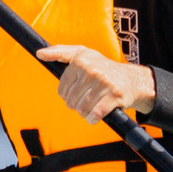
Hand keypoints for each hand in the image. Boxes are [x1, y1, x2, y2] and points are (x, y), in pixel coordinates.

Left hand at [37, 45, 156, 120]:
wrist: (132, 79)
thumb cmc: (102, 67)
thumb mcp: (82, 54)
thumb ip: (60, 52)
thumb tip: (40, 54)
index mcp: (81, 60)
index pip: (62, 89)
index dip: (67, 95)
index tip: (77, 92)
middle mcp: (92, 70)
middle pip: (71, 101)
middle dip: (77, 105)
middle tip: (87, 100)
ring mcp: (104, 83)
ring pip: (82, 109)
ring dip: (85, 113)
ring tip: (92, 107)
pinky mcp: (115, 96)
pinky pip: (96, 114)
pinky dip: (93, 119)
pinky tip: (95, 117)